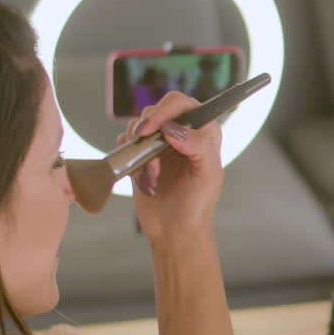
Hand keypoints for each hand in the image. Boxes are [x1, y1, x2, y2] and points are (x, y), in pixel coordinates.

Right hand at [116, 92, 222, 242]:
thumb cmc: (196, 205)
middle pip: (157, 110)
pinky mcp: (142, 156)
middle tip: (145, 148)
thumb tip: (173, 128)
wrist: (174, 230)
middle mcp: (183, 133)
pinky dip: (129, 156)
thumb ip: (198, 146)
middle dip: (147, 128)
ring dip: (139, 147)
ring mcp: (161, 144)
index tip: (151, 128)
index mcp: (205, 132)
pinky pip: (126, 142)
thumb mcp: (207, 175)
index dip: (165, 109)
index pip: (183, 104)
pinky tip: (142, 176)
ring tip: (152, 172)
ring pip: (139, 125)